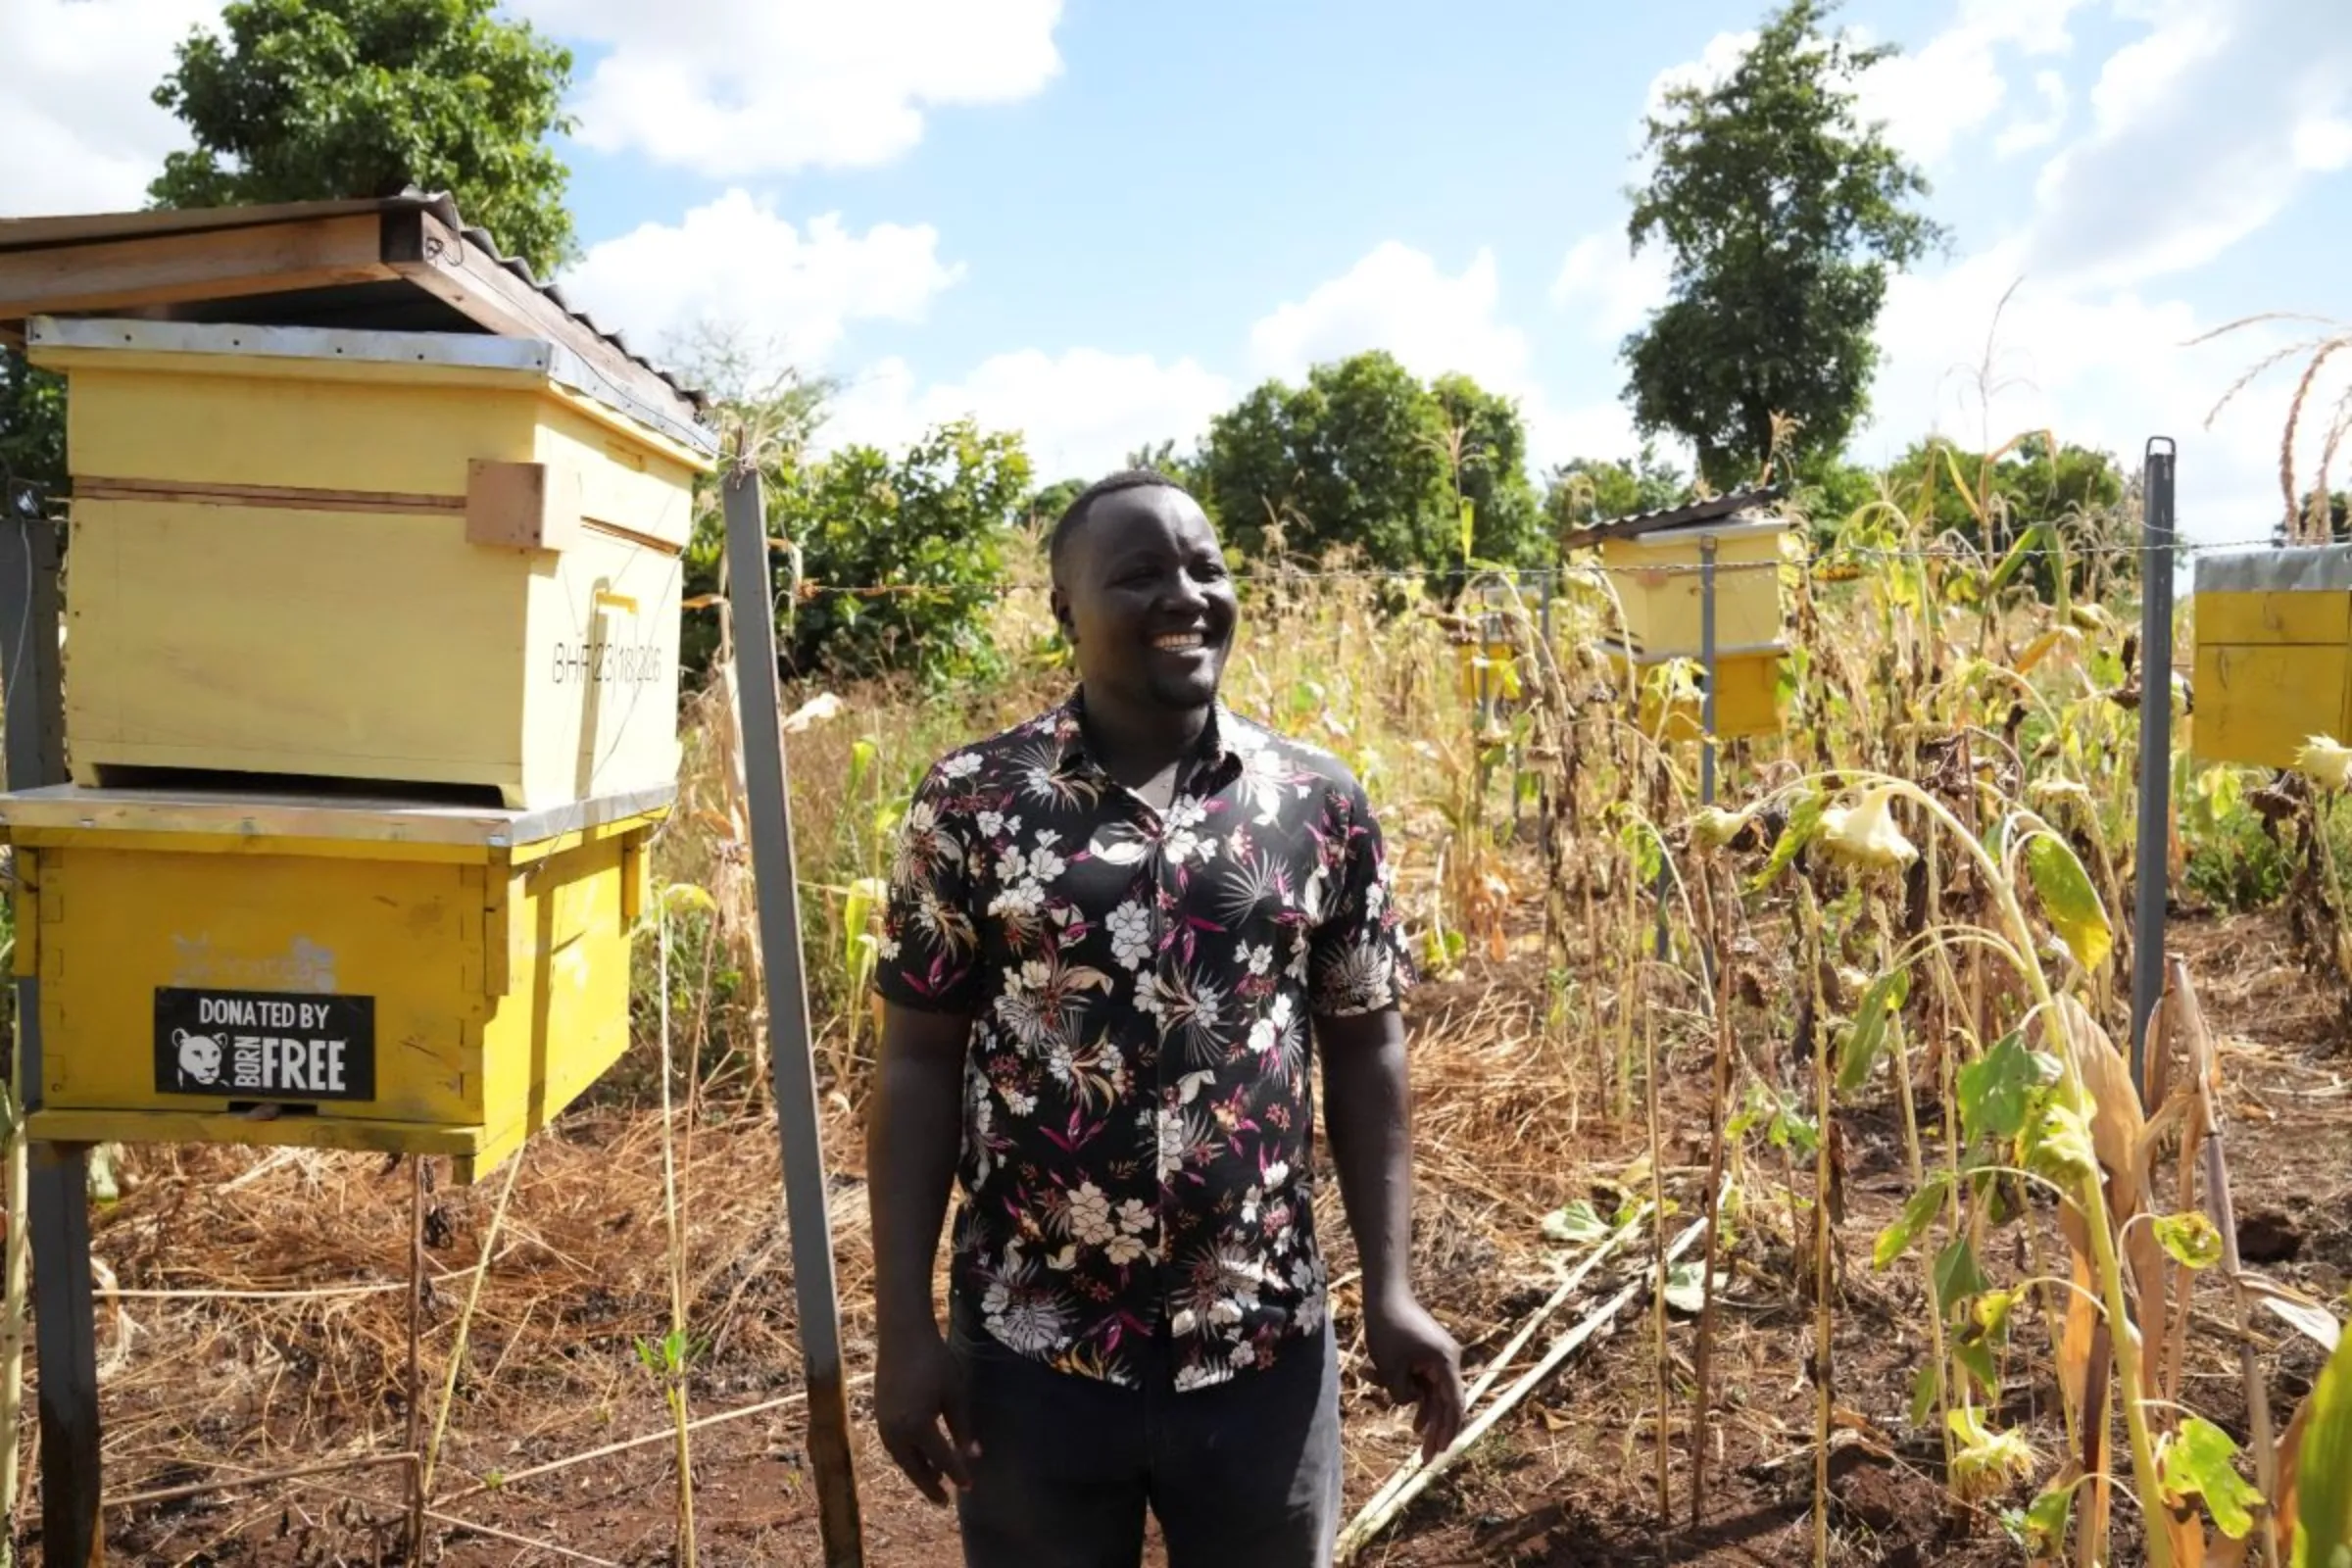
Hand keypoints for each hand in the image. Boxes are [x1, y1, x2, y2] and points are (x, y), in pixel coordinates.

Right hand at [874, 1327, 978, 1504]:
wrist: (902, 1335)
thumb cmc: (934, 1361)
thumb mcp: (955, 1394)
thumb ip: (962, 1427)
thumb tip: (974, 1455)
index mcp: (917, 1426)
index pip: (941, 1459)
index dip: (956, 1474)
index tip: (969, 1488)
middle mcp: (896, 1430)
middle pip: (915, 1467)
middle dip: (930, 1484)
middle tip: (944, 1501)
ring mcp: (883, 1423)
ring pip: (902, 1457)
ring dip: (917, 1470)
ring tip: (934, 1479)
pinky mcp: (879, 1414)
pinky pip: (894, 1445)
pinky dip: (907, 1455)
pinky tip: (918, 1454)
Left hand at [1363, 1291, 1464, 1463]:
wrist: (1384, 1294)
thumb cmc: (1387, 1328)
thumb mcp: (1391, 1370)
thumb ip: (1402, 1395)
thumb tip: (1411, 1404)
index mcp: (1446, 1363)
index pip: (1453, 1405)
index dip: (1447, 1431)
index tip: (1439, 1451)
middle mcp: (1448, 1361)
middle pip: (1445, 1404)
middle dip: (1435, 1431)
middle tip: (1426, 1458)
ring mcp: (1438, 1358)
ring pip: (1432, 1393)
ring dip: (1420, 1410)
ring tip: (1416, 1436)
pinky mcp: (1427, 1355)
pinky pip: (1423, 1381)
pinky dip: (1413, 1393)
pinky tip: (1410, 1416)